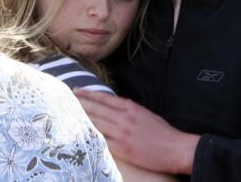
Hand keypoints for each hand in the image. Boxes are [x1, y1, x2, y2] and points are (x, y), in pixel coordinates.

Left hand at [75, 89, 199, 174]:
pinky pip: (101, 140)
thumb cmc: (163, 132)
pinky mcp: (122, 148)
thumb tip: (114, 108)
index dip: (88, 94)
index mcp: (130, 107)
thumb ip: (129, 110)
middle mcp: (124, 118)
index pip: (103, 98)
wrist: (175, 148)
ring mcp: (122, 133)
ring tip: (67, 113)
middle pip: (95, 109)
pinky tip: (80, 133)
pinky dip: (90, 135)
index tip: (76, 91)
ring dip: (80, 117)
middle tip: (65, 99)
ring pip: (95, 122)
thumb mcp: (146, 114)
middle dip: (79, 103)